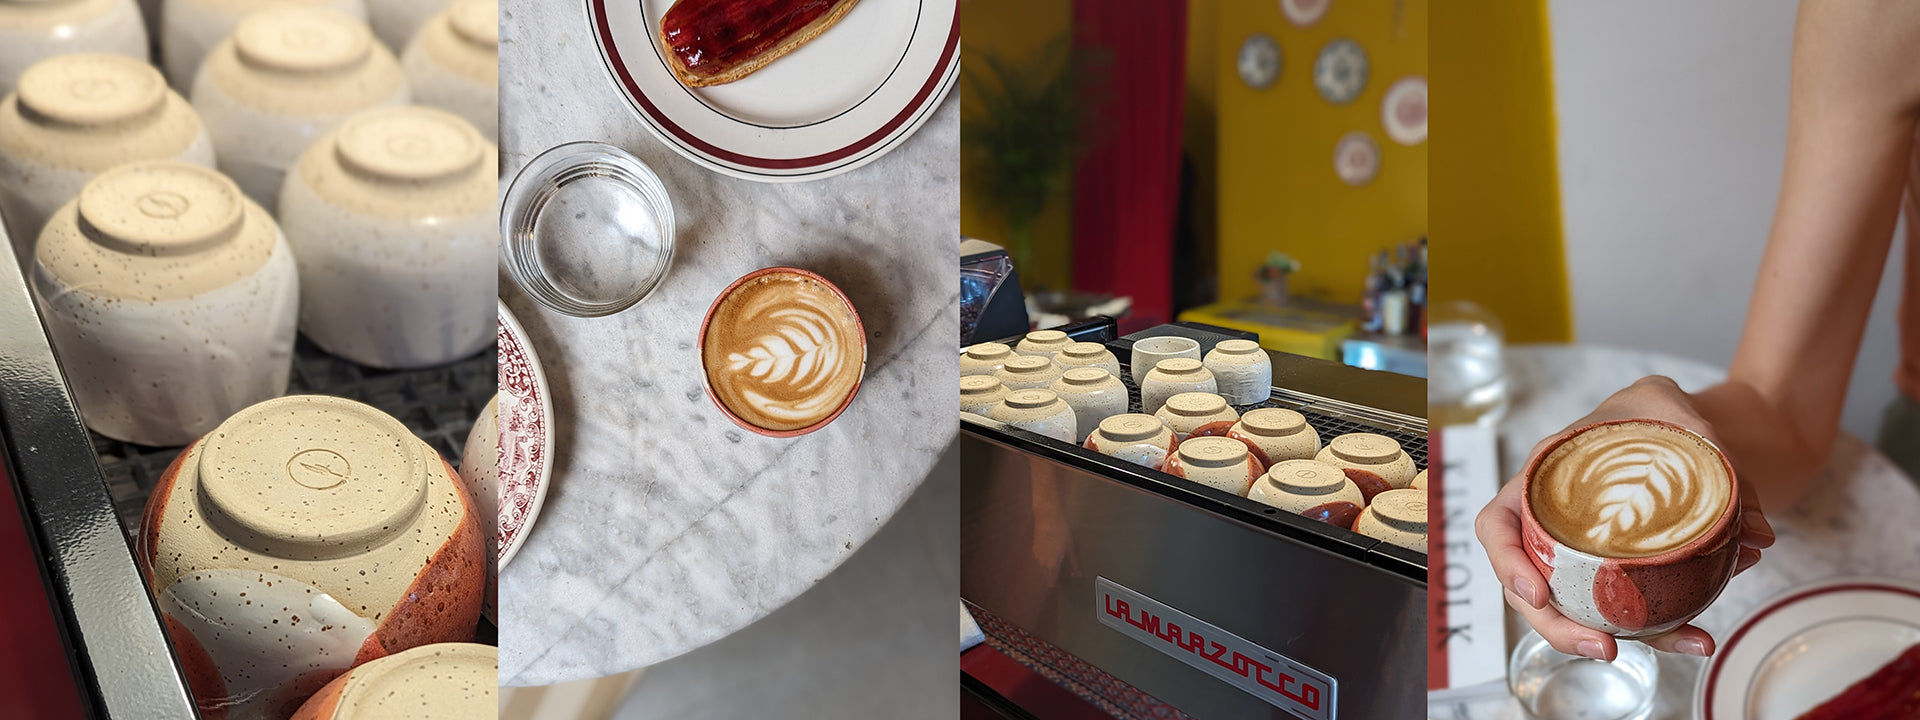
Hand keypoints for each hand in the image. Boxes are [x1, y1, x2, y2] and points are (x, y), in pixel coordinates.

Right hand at [1473, 376, 1776, 660]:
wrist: (1683, 426)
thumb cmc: (1653, 412)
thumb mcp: (1670, 407)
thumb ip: (1712, 455)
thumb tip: (1756, 533)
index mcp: (1541, 481)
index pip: (1498, 525)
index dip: (1506, 562)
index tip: (1535, 592)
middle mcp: (1553, 525)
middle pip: (1529, 586)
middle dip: (1557, 626)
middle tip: (1602, 648)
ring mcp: (1582, 554)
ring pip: (1573, 609)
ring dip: (1606, 639)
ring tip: (1655, 651)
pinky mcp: (1617, 573)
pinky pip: (1625, 610)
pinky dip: (1659, 632)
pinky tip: (1697, 639)